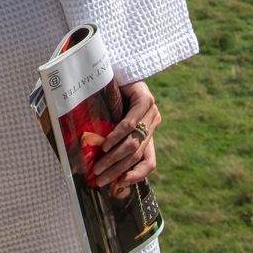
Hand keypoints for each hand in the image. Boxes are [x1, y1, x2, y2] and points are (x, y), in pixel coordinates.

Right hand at [88, 80, 160, 196]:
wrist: (114, 68)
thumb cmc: (111, 96)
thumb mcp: (115, 122)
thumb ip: (116, 140)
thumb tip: (102, 168)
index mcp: (148, 132)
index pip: (149, 162)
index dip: (137, 175)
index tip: (120, 184)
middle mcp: (153, 122)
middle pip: (138, 154)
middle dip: (117, 169)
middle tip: (100, 179)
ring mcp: (151, 111)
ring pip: (134, 141)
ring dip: (115, 157)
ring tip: (99, 165)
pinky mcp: (145, 99)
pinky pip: (131, 123)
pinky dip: (118, 136)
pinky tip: (106, 144)